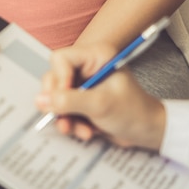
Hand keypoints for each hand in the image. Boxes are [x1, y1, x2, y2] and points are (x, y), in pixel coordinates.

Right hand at [36, 44, 165, 150]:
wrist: (147, 132)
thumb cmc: (133, 111)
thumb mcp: (100, 105)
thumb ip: (69, 101)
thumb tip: (41, 100)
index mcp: (96, 56)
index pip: (61, 59)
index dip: (58, 79)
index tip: (62, 98)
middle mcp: (87, 67)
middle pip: (54, 79)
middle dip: (59, 103)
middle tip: (64, 119)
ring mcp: (83, 84)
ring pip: (56, 97)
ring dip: (65, 117)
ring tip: (79, 130)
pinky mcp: (81, 100)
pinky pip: (64, 110)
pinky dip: (71, 123)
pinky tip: (86, 131)